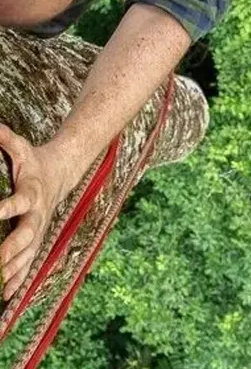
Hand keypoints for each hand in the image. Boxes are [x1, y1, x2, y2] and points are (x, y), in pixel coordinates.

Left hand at [0, 124, 68, 302]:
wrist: (60, 172)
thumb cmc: (33, 160)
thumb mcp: (20, 146)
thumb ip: (5, 138)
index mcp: (32, 191)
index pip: (19, 202)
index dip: (6, 209)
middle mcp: (37, 214)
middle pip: (26, 235)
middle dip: (10, 251)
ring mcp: (38, 229)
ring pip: (27, 255)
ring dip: (13, 270)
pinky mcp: (36, 240)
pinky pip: (27, 264)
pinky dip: (17, 280)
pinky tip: (6, 297)